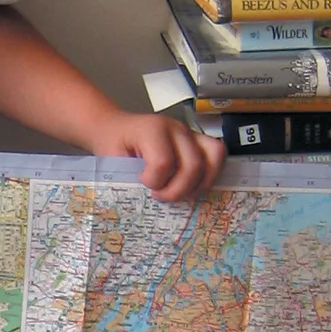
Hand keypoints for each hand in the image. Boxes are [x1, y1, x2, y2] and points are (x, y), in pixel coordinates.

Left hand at [98, 112, 224, 203]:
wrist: (116, 127)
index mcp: (151, 129)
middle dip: (178, 189)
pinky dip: (209, 175)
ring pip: (214, 157)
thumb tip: (146, 203)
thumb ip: (128, 179)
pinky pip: (217, 155)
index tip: (143, 184)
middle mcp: (176, 128)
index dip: (154, 182)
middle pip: (193, 164)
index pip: (163, 162)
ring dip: (200, 184)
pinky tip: (192, 186)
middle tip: (160, 196)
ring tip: (181, 193)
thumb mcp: (112, 161)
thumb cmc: (114, 145)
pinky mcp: (198, 140)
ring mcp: (190, 133)